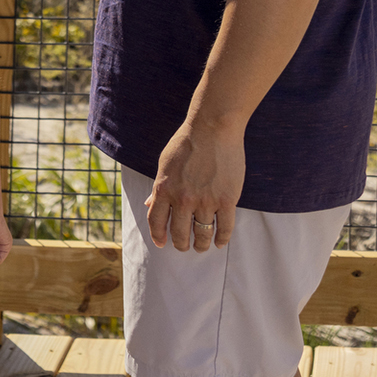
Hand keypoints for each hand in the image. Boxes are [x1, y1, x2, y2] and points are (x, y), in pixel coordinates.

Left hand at [147, 119, 244, 251]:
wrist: (212, 129)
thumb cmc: (186, 143)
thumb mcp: (164, 164)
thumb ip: (158, 187)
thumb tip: (149, 204)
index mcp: (163, 189)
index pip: (156, 222)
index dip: (159, 237)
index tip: (162, 244)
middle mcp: (182, 199)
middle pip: (179, 233)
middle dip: (181, 244)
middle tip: (184, 247)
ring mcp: (205, 201)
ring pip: (202, 234)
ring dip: (201, 244)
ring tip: (202, 247)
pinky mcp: (227, 200)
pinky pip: (224, 227)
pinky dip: (221, 239)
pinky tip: (219, 243)